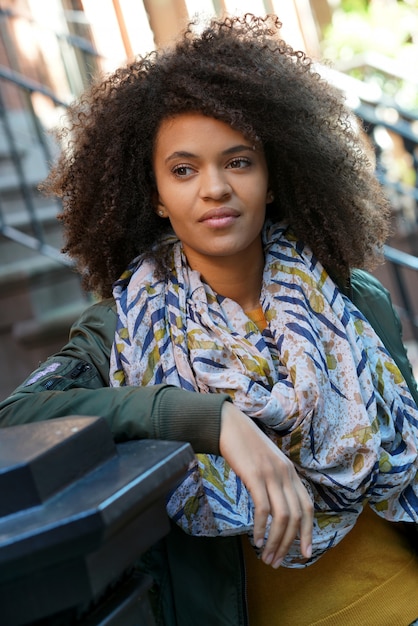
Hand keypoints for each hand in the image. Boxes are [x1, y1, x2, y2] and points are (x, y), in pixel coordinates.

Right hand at [219, 402, 312, 567]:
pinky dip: (262, 527)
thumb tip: (277, 509)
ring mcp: (271, 474)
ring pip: (282, 516)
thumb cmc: (245, 445)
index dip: (309, 531)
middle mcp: (285, 473)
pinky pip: (263, 508)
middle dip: (288, 544)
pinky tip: (255, 539)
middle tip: (276, 561)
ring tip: (266, 556)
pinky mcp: (255, 474)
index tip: (305, 553)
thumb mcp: (268, 462)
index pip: (307, 506)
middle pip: (296, 516)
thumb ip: (276, 481)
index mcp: (291, 472)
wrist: (228, 424)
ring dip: (275, 541)